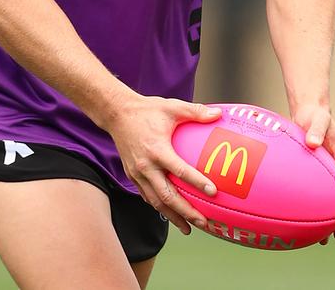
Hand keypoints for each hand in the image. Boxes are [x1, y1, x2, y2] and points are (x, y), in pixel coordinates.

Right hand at [105, 94, 221, 233]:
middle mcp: (146, 166)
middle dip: (186, 212)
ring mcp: (137, 173)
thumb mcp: (172, 107)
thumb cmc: (146, 110)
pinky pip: (147, 196)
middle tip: (203, 222)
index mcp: (157, 150)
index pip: (180, 171)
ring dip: (173, 216)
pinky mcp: (132, 175)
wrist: (117, 114)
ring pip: (156, 201)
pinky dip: (159, 207)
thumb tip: (218, 114)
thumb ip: (195, 111)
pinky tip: (170, 213)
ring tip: (188, 228)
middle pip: (167, 196)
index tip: (213, 192)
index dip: (197, 182)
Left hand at [292, 104, 334, 244]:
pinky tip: (310, 227)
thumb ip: (316, 129)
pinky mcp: (322, 178)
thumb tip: (312, 143)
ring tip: (326, 239)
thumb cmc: (315, 116)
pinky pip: (324, 197)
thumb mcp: (318, 119)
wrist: (309, 115)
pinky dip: (321, 212)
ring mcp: (333, 175)